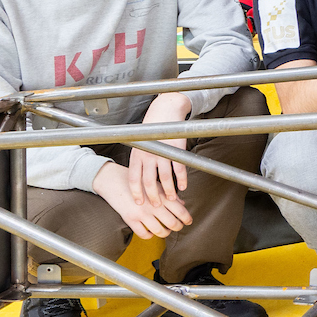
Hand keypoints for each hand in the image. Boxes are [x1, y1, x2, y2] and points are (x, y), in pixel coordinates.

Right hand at [94, 159, 193, 238]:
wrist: (113, 180)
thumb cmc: (136, 181)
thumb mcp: (155, 184)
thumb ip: (169, 195)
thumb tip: (182, 204)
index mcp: (161, 195)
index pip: (181, 211)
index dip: (187, 219)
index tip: (188, 221)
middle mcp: (153, 205)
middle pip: (173, 223)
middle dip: (178, 227)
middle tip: (178, 227)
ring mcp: (142, 213)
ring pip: (160, 231)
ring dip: (165, 233)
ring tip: (166, 230)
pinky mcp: (130, 219)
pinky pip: (144, 234)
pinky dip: (150, 236)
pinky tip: (150, 232)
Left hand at [124, 92, 193, 219]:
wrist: (164, 111)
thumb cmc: (152, 129)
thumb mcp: (141, 144)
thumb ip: (141, 160)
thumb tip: (140, 179)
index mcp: (137, 154)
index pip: (133, 179)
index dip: (136, 192)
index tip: (139, 203)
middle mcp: (148, 155)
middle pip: (148, 182)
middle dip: (153, 196)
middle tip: (156, 206)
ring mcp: (162, 153)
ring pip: (164, 178)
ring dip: (169, 191)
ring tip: (172, 199)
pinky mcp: (176, 150)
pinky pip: (179, 170)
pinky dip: (182, 180)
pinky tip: (183, 187)